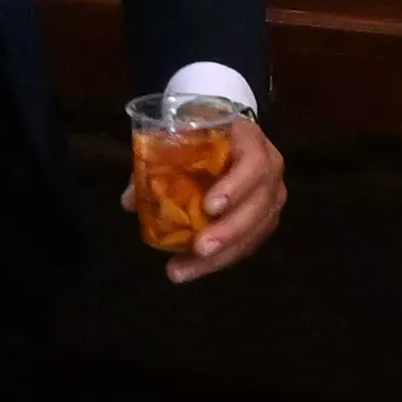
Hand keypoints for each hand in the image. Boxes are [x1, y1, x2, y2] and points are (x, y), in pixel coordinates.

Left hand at [167, 108, 288, 282]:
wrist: (225, 133)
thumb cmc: (201, 131)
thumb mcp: (179, 134)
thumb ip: (155, 163)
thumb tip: (130, 202)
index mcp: (250, 139)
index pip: (254, 162)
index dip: (235, 186)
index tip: (209, 206)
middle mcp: (270, 169)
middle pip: (260, 205)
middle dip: (229, 231)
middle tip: (200, 248)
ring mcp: (271, 196)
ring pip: (256, 231)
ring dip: (222, 255)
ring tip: (185, 270)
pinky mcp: (264, 219)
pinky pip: (249, 244)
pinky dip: (221, 259)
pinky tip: (193, 268)